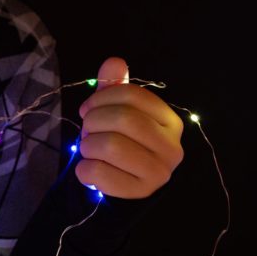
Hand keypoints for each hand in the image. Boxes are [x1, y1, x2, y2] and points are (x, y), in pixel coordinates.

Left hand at [76, 57, 183, 198]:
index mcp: (169, 120)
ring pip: (110, 145)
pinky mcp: (140, 192)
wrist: (125, 182)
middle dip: (93, 121)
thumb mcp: (118, 111)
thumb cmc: (122, 141)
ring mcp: (160, 172)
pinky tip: (89, 169)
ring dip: (88, 145)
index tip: (87, 108)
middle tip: (87, 130)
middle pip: (123, 118)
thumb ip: (116, 86)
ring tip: (89, 149)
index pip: (133, 95)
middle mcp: (172, 146)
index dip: (102, 97)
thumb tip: (114, 62)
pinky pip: (100, 173)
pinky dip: (84, 169)